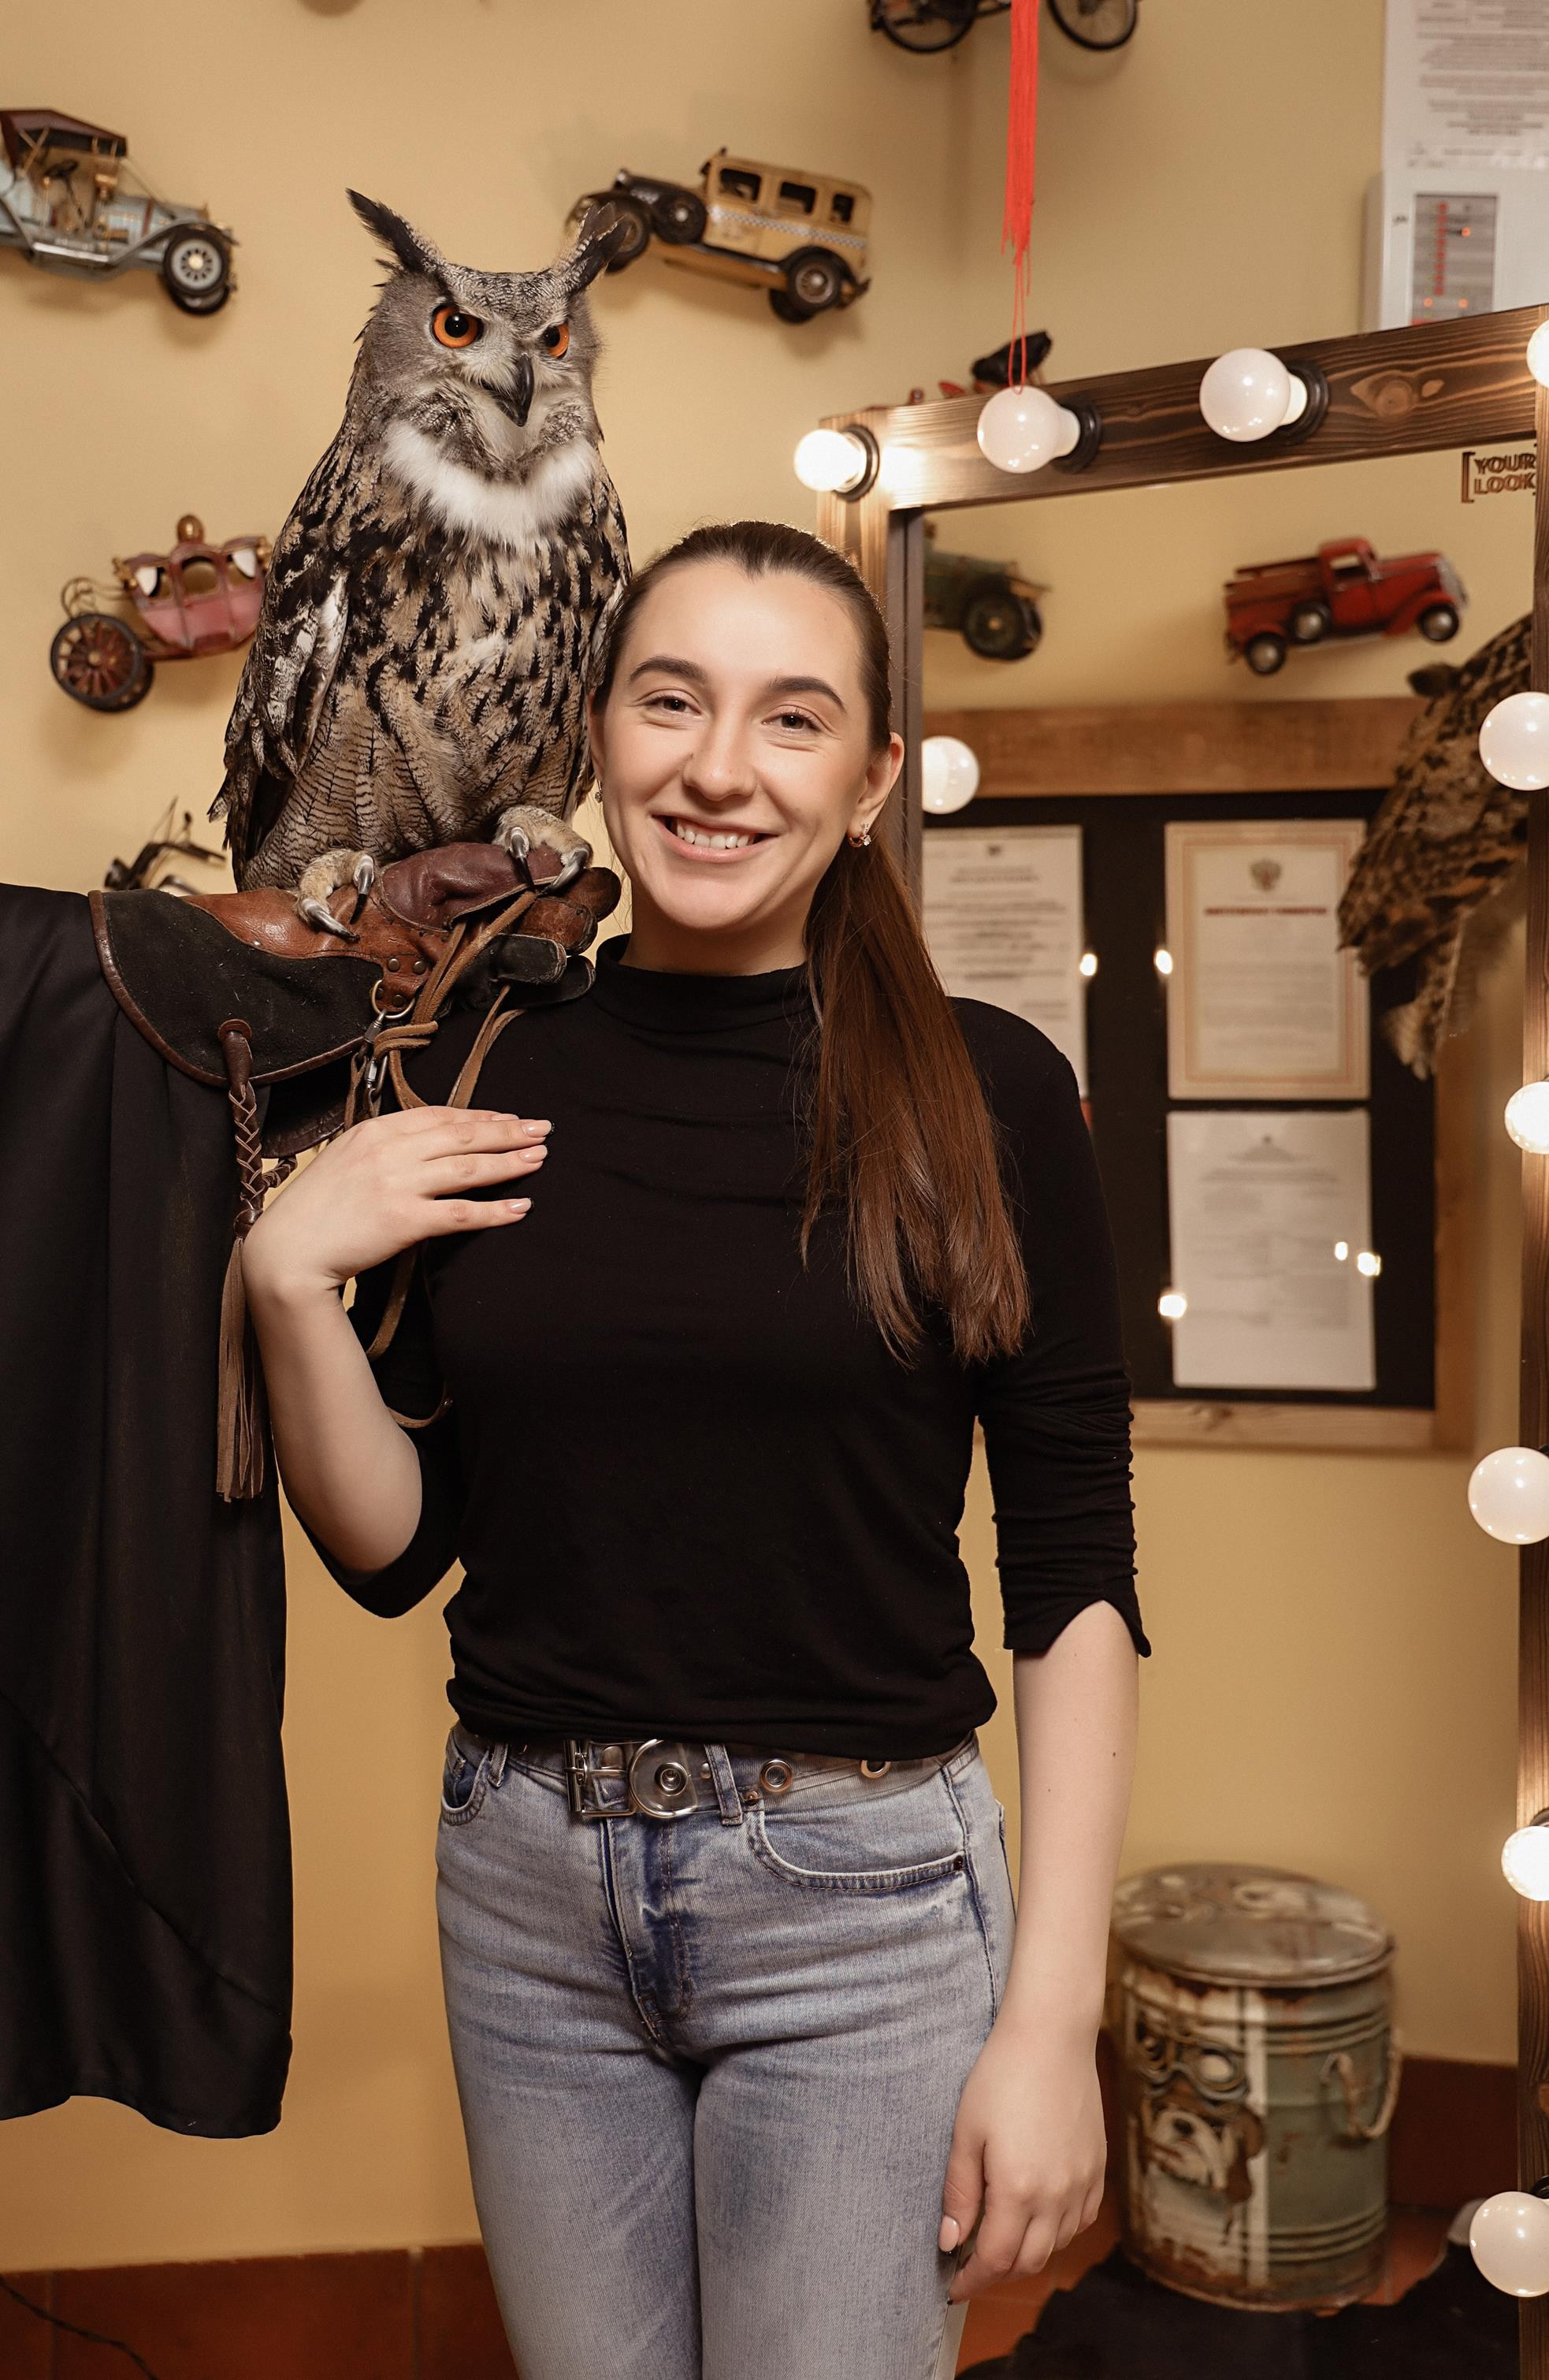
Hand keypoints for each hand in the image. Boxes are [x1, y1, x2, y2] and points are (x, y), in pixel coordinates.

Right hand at [242, 1106, 549, 1303]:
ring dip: (510, 1162)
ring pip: (469, 1168)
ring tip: (540, 1159)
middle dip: (507, 1131)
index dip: (481, 1115)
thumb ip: (383, 1147)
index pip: (440, 1115)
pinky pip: (461, 1213)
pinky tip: (520, 1207)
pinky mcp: (405, 1221)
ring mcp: (398, 1184)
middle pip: (462, 1135)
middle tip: (542, 1129)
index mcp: (374, 1130)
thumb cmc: (314, 1210)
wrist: (287, 1251)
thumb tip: (423, 1142)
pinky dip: (495, 1210)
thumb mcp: (344, 1159)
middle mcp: (389, 1150)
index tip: (510, 1117)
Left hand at [939, 2016, 1105, 2301]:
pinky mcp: (1098, 2168)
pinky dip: (1058, 2230)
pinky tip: (1039, 2215)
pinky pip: (1082, 2220)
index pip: (996, 2260)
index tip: (953, 2286)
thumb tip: (950, 2241)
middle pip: (1028, 2262)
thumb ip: (960, 2192)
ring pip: (1057, 2245)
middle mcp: (1057, 2196)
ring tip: (1001, 2236)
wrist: (1052, 2036)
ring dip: (1028, 2252)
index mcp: (1019, 2190)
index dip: (972, 2280)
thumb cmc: (1001, 2076)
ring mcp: (1083, 2183)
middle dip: (997, 2272)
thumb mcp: (966, 2132)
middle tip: (972, 2264)